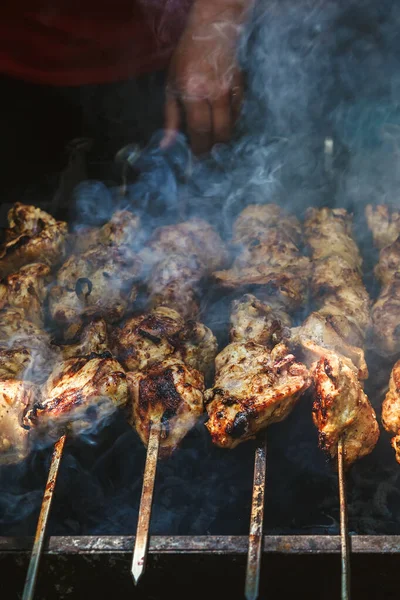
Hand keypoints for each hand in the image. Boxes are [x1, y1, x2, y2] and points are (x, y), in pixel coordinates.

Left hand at [162, 0, 247, 154]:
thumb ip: (171, 118)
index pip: (199, 129)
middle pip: (219, 132)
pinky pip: (238, 114)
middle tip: (207, 154)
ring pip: (231, 126)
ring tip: (214, 142)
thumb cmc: (186, 59)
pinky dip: (231, 123)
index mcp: (193, 92)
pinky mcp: (241, 88)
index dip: (199, 148)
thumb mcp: (172, 86)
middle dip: (213, 148)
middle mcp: (214, 93)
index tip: (197, 159)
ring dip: (222, 138)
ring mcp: (230, 91)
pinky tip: (222, 124)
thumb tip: (167, 146)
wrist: (212, 32)